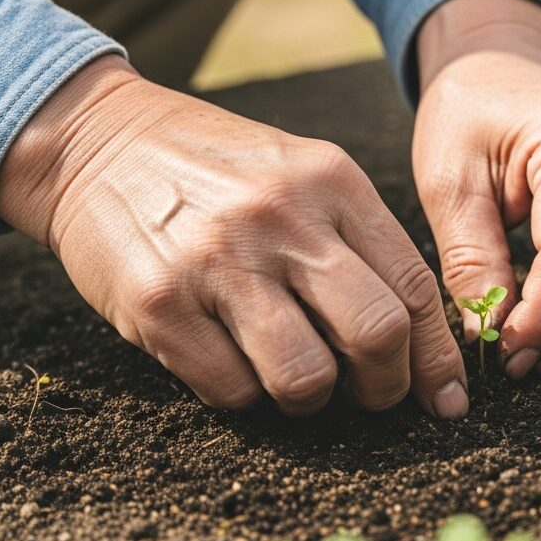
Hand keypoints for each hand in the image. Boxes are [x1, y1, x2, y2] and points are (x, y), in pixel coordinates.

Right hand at [0, 55, 468, 417]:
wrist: (95, 141)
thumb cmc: (216, 170)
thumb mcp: (300, 173)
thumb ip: (358, 240)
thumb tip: (418, 337)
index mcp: (332, 181)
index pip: (413, 286)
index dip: (438, 355)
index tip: (445, 396)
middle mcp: (282, 218)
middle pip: (375, 334)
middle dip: (386, 387)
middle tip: (372, 395)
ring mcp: (217, 262)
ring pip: (305, 377)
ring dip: (311, 399)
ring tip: (296, 380)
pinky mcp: (159, 304)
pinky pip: (231, 390)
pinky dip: (244, 395)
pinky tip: (234, 362)